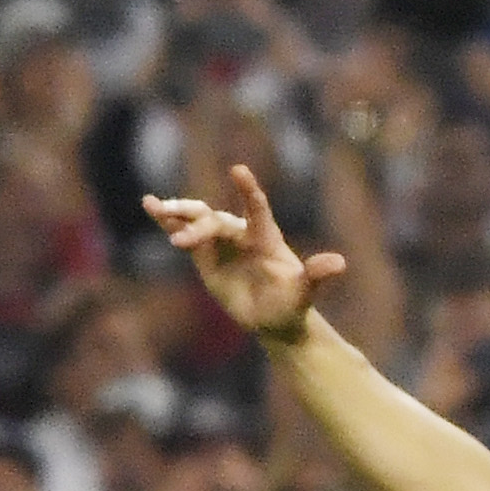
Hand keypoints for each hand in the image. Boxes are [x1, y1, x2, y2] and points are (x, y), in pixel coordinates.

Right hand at [143, 167, 346, 343]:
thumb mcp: (304, 293)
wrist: (274, 320)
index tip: (238, 170)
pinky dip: (168, 220)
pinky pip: (185, 232)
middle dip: (199, 227)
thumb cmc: (292, 305)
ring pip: (197, 220)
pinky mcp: (205, 254)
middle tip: (180, 242)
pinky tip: (150, 206)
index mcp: (266, 238)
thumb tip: (339, 263)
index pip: (257, 209)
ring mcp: (222, 242)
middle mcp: (242, 234)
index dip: (248, 191)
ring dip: (177, 213)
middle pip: (216, 220)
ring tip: (153, 206)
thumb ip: (316, 276)